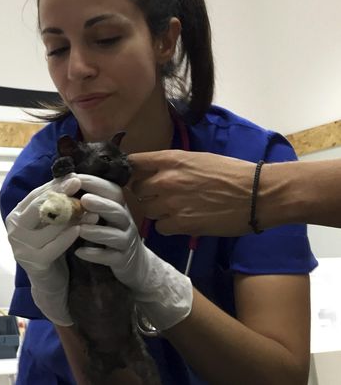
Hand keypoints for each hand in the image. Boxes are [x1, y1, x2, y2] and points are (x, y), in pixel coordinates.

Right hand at [5, 175, 96, 325]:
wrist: (49, 282)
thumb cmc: (50, 247)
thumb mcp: (49, 224)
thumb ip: (53, 204)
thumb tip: (69, 176)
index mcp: (16, 217)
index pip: (35, 196)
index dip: (55, 185)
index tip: (75, 176)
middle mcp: (15, 230)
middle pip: (38, 207)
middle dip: (60, 193)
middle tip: (79, 183)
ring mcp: (22, 247)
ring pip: (48, 226)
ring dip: (72, 216)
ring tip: (91, 210)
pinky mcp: (34, 262)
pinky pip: (53, 246)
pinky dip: (67, 237)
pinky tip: (80, 230)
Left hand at [74, 174, 193, 330]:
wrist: (135, 264)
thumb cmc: (111, 233)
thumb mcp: (104, 216)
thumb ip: (90, 201)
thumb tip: (67, 180)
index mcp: (118, 208)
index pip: (113, 191)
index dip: (96, 183)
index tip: (76, 177)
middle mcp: (125, 223)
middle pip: (117, 211)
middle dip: (101, 204)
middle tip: (84, 199)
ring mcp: (125, 242)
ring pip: (115, 236)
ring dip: (97, 231)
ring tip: (80, 229)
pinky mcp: (122, 261)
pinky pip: (110, 257)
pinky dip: (95, 255)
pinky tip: (79, 252)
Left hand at [127, 150, 255, 235]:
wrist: (258, 194)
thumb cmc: (233, 173)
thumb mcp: (198, 159)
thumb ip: (172, 165)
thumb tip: (153, 173)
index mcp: (171, 160)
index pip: (133, 162)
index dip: (130, 170)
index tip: (131, 175)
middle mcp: (165, 180)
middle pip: (136, 188)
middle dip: (146, 192)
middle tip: (162, 195)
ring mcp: (171, 203)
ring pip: (146, 209)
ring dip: (157, 210)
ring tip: (176, 209)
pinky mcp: (181, 224)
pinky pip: (159, 227)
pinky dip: (168, 225)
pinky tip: (183, 221)